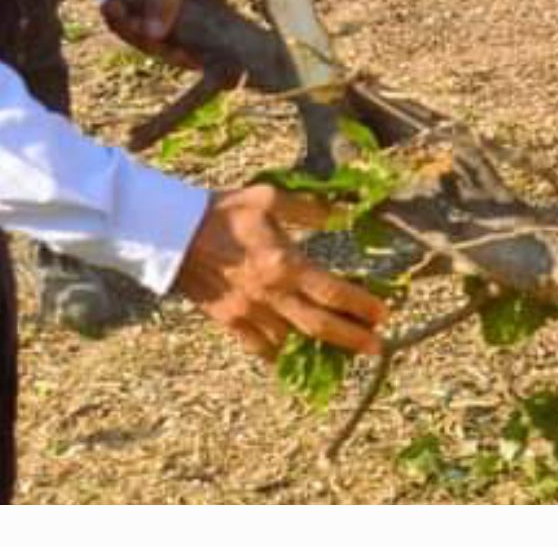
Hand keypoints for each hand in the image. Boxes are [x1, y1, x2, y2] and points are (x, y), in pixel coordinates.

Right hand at [173, 182, 390, 365]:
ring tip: (346, 352)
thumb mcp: (271, 198)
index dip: (360, 304)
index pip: (332, 291)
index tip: (383, 312)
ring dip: (321, 350)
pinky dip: (282, 357)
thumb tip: (343, 215)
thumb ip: (310, 210)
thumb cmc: (225, 211)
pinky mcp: (229, 323)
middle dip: (352, 339)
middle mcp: (270, 294)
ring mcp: (248, 314)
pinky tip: (298, 359)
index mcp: (283, 263)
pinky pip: (261, 349)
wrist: (174, 234)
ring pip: (292, 343)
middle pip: (319, 326)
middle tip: (378, 347)